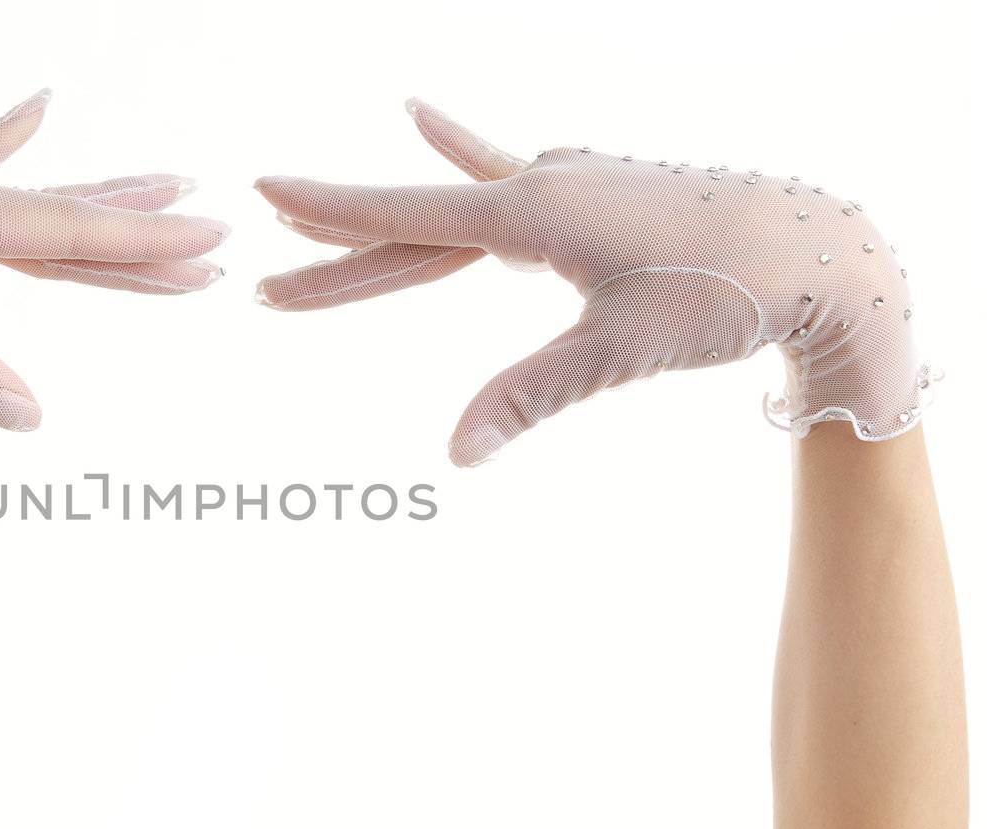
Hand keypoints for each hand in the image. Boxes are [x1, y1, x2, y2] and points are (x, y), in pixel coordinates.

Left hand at [0, 89, 228, 450]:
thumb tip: (34, 414)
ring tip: (160, 187)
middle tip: (213, 233)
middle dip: (137, 229)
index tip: (211, 244)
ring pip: (20, 198)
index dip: (143, 247)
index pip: (64, 234)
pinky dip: (6, 141)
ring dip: (91, 201)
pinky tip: (38, 110)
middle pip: (57, 213)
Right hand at [254, 99, 929, 466]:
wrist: (817, 249)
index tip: (264, 188)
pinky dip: (461, 155)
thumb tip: (455, 454)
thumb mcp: (620, 351)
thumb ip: (529, 395)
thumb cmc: (725, 292)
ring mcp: (566, 180)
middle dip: (337, 257)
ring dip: (385, 227)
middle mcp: (540, 187)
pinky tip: (428, 121)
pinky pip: (503, 173)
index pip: (406, 216)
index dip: (330, 210)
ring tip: (312, 228)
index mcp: (533, 215)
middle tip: (264, 289)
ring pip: (451, 210)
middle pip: (414, 227)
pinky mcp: (589, 190)